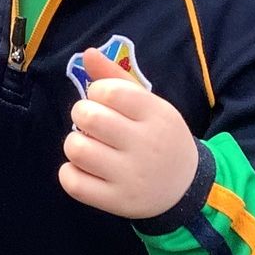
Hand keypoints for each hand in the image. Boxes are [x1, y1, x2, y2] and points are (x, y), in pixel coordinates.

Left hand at [59, 49, 198, 218]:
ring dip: (74, 144)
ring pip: (77, 149)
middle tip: (91, 123)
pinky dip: (69, 173)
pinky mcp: (117, 201)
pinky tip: (84, 169)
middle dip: (81, 114)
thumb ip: (116, 77)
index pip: (110, 91)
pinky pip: (73, 183)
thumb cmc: (159, 137)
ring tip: (89, 146)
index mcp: (156, 115)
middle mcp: (145, 145)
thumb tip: (87, 53)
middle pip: (88, 117)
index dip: (96, 92)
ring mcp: (131, 176)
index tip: (103, 101)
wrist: (184, 188)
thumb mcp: (148, 104)